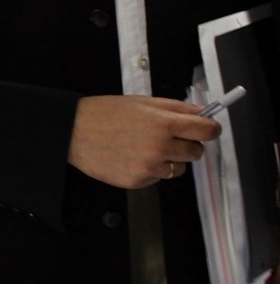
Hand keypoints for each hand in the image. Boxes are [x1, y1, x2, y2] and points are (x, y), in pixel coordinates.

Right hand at [67, 95, 219, 188]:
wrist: (72, 131)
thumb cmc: (104, 113)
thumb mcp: (142, 102)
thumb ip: (176, 108)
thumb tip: (203, 113)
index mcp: (164, 123)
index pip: (207, 131)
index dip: (210, 129)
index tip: (206, 129)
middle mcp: (160, 147)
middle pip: (197, 152)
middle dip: (187, 144)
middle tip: (167, 137)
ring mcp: (149, 167)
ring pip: (179, 168)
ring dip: (168, 159)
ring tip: (143, 147)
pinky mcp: (138, 181)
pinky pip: (157, 178)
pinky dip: (149, 169)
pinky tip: (130, 157)